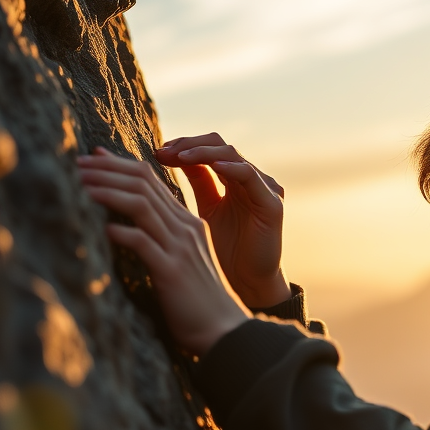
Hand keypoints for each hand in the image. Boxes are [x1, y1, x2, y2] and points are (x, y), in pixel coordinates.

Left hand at [78, 149, 251, 355]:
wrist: (225, 330)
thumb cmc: (198, 302)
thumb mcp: (181, 261)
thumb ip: (162, 240)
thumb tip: (127, 228)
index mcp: (188, 223)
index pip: (151, 181)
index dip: (119, 165)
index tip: (92, 158)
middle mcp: (186, 229)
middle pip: (143, 183)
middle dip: (106, 170)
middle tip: (76, 165)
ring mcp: (180, 248)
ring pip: (140, 204)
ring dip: (106, 191)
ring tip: (79, 186)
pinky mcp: (172, 270)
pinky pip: (141, 241)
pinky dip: (119, 231)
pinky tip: (100, 228)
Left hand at [154, 134, 290, 308]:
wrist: (247, 285)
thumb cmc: (226, 252)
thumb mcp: (205, 210)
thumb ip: (198, 181)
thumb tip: (171, 156)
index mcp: (235, 180)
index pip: (208, 148)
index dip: (182, 146)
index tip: (156, 152)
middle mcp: (252, 180)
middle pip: (219, 144)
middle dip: (188, 144)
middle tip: (162, 150)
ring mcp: (265, 190)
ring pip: (232, 155)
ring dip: (202, 152)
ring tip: (178, 156)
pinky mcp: (273, 205)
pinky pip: (249, 176)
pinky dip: (229, 168)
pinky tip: (209, 167)